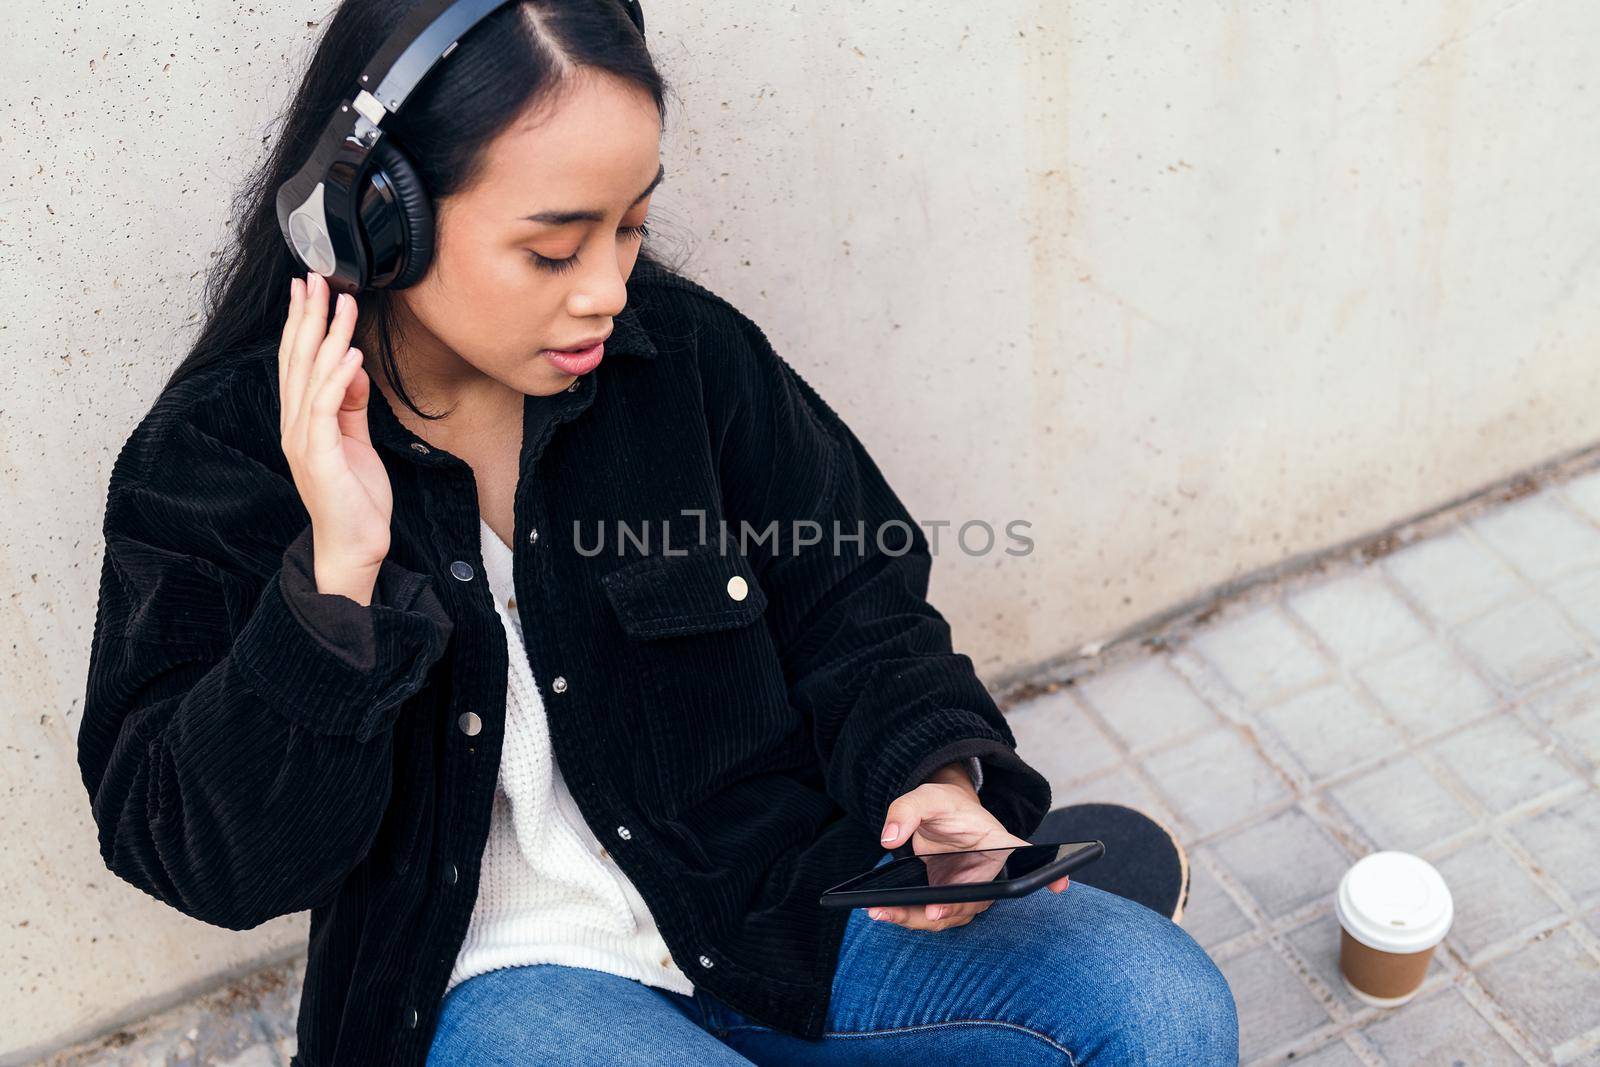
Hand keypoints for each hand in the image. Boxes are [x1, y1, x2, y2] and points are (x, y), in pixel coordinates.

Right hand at [277, 272, 391, 603]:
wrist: (355, 545)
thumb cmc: (355, 497)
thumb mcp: (357, 441)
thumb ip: (352, 405)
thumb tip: (355, 367)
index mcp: (301, 420)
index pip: (297, 362)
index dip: (301, 324)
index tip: (309, 289)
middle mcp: (295, 425)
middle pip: (297, 360)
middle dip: (307, 317)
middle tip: (315, 278)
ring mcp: (303, 440)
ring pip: (311, 377)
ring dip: (327, 337)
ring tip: (342, 304)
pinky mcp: (318, 455)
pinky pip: (326, 408)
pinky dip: (339, 378)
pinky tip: (352, 355)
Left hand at [871, 762, 1068, 931]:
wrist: (935, 817)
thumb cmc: (942, 804)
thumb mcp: (925, 797)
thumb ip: (906, 811)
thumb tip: (890, 838)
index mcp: (997, 843)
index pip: (1028, 857)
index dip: (1048, 874)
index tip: (1061, 885)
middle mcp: (990, 872)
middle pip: (978, 900)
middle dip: (954, 911)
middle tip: (931, 914)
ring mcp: (969, 889)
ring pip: (952, 916)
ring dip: (918, 919)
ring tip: (884, 912)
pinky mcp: (948, 898)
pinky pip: (931, 915)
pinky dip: (907, 916)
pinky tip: (881, 911)